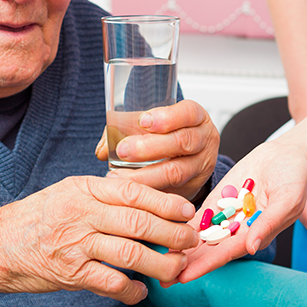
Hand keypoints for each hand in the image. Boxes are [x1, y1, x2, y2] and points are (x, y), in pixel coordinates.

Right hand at [0, 176, 198, 306]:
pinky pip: (111, 283)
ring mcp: (76, 244)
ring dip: (161, 264)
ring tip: (176, 268)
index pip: (134, 192)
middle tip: (190, 240)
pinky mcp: (70, 273)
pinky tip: (141, 291)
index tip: (186, 211)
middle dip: (173, 233)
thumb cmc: (36, 217)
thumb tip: (143, 203)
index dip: (166, 202)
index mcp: (84, 189)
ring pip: (131, 254)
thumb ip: (101, 195)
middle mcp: (82, 214)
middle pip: (139, 222)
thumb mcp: (67, 192)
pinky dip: (131, 290)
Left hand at [95, 100, 219, 200]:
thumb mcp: (152, 124)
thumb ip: (125, 129)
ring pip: (177, 171)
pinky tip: (132, 193)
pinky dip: (151, 192)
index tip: (143, 122)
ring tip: (119, 177)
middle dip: (150, 148)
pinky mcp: (194, 187)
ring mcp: (201, 165)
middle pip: (182, 142)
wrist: (188, 158)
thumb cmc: (165, 135)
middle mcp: (204, 140)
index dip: (166, 118)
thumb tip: (102, 150)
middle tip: (123, 151)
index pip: (187, 113)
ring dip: (146, 175)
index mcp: (195, 117)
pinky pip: (173, 192)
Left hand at [167, 139, 306, 283]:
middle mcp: (235, 229)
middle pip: (205, 250)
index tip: (183, 277)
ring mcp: (224, 214)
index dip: (203, 266)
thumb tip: (252, 247)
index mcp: (252, 234)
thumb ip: (269, 224)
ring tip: (156, 258)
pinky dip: (180, 222)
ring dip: (178, 246)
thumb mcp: (287, 200)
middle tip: (160, 278)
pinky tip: (162, 228)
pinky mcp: (216, 199)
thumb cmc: (294, 180)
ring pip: (197, 234)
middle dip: (185, 264)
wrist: (286, 156)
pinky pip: (196, 213)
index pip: (223, 254)